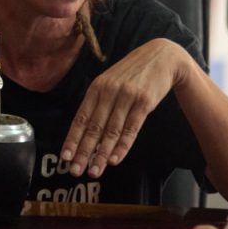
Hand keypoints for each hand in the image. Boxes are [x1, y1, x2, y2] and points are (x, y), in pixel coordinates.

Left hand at [61, 38, 185, 177]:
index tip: (65, 157)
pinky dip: (122, 146)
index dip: (72, 139)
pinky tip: (115, 159)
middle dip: (83, 152)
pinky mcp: (144, 102)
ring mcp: (127, 97)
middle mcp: (109, 91)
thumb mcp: (111, 80)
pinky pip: (131, 128)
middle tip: (75, 171)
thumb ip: (99, 101)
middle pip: (94, 127)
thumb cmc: (133, 73)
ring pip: (111, 131)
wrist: (162, 57)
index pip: (81, 118)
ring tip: (94, 171)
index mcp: (97, 87)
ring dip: (102, 154)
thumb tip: (84, 129)